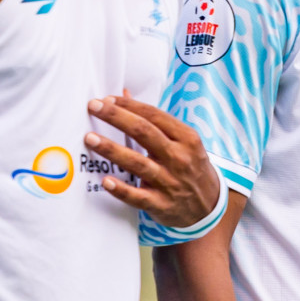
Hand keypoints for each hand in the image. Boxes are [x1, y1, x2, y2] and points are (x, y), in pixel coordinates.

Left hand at [85, 93, 219, 226]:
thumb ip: (155, 121)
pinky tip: (105, 181)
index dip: (129, 105)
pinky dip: (121, 189)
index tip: (107, 99)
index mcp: (187, 138)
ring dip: (112, 150)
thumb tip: (124, 95)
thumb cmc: (190, 166)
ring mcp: (170, 181)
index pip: (154, 115)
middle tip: (94, 106)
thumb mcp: (183, 141)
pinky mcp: (161, 204)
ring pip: (137, 163)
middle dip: (116, 117)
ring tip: (90, 138)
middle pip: (144, 132)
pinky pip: (138, 197)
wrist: (209, 205)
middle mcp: (179, 158)